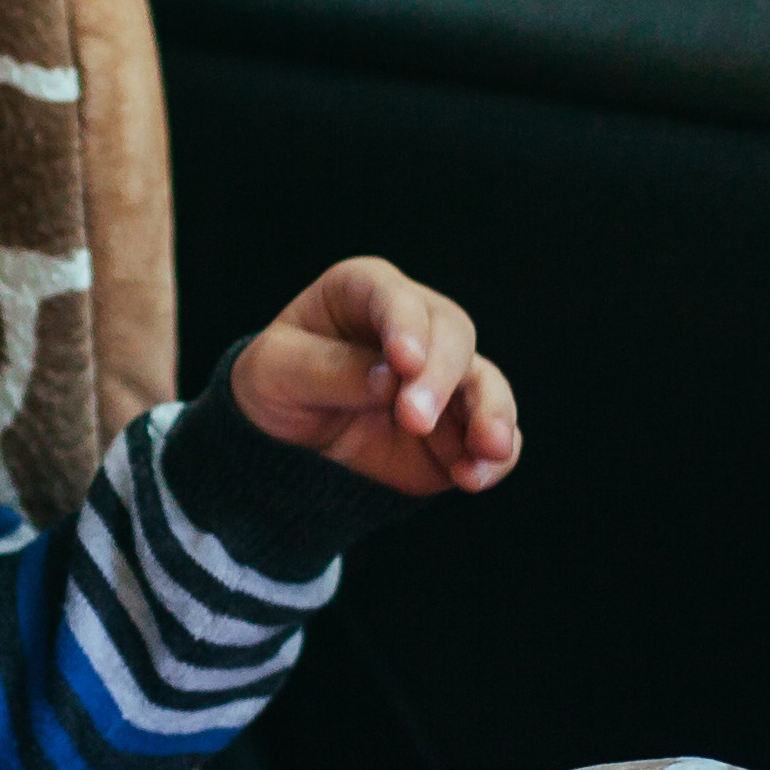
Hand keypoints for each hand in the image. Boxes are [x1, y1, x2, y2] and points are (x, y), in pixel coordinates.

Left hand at [228, 256, 520, 497]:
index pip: (394, 297)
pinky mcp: (458, 427)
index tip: (405, 362)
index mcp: (365, 291)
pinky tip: (473, 478)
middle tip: (415, 419)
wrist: (286, 436)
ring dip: (491, 414)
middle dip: (441, 377)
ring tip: (486, 449)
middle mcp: (416, 325)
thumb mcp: (277, 372)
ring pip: (486, 383)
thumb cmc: (277, 383)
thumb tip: (389, 379)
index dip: (405, 325)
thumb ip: (331, 371)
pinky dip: (493, 457)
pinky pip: (493, 437)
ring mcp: (443, 376)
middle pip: (453, 335)